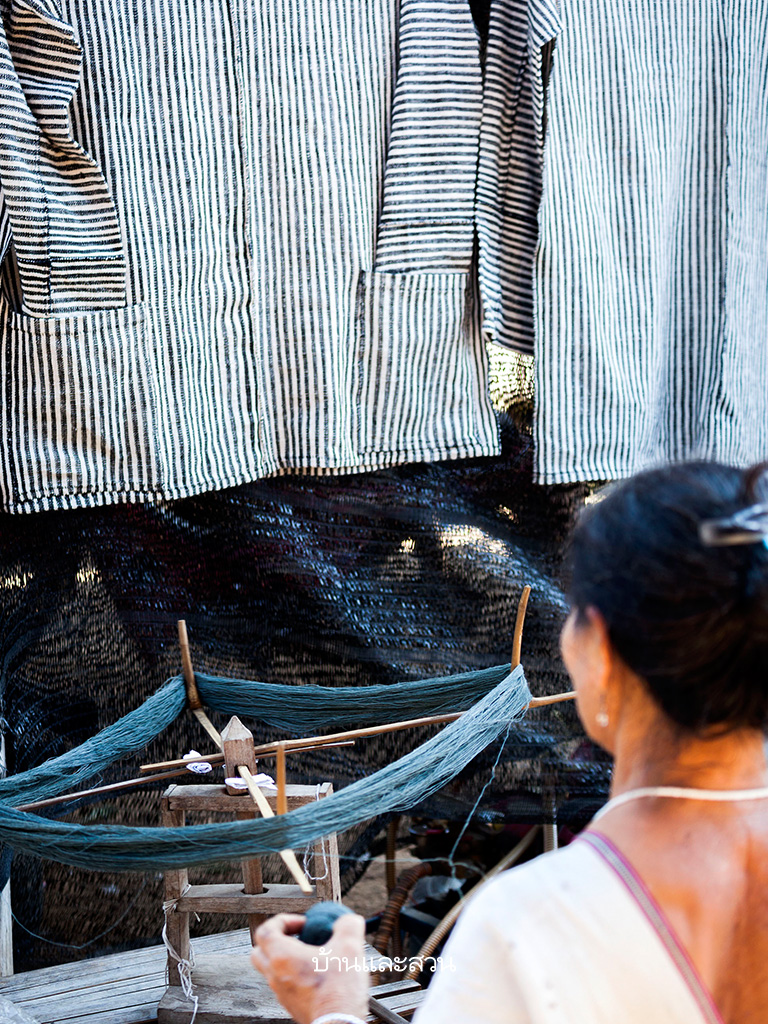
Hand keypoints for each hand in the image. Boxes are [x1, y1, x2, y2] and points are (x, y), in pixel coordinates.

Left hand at [252, 912, 368, 1023]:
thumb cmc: (338, 991)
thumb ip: (347, 925)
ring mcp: (281, 993)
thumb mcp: (350, 947)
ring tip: (312, 956)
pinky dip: (294, 975)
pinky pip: (284, 984)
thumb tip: (347, 920)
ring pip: (271, 969)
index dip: (283, 920)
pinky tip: (317, 975)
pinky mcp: (291, 1005)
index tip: (303, 923)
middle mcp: (275, 975)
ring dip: (287, 957)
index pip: (265, 929)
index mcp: (282, 956)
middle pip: (260, 950)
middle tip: (299, 937)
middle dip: (278, 939)